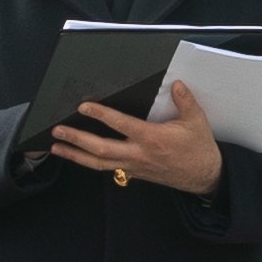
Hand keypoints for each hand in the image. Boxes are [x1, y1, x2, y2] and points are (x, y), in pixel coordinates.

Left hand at [57, 88, 224, 195]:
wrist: (204, 177)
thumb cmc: (199, 148)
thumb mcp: (197, 121)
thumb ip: (185, 101)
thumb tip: (176, 84)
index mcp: (151, 138)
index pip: (121, 125)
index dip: (101, 115)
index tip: (84, 106)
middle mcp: (138, 154)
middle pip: (100, 149)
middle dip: (76, 139)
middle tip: (57, 131)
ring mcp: (134, 166)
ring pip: (99, 163)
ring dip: (75, 155)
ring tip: (56, 147)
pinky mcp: (134, 173)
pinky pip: (108, 168)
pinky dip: (89, 163)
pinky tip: (78, 157)